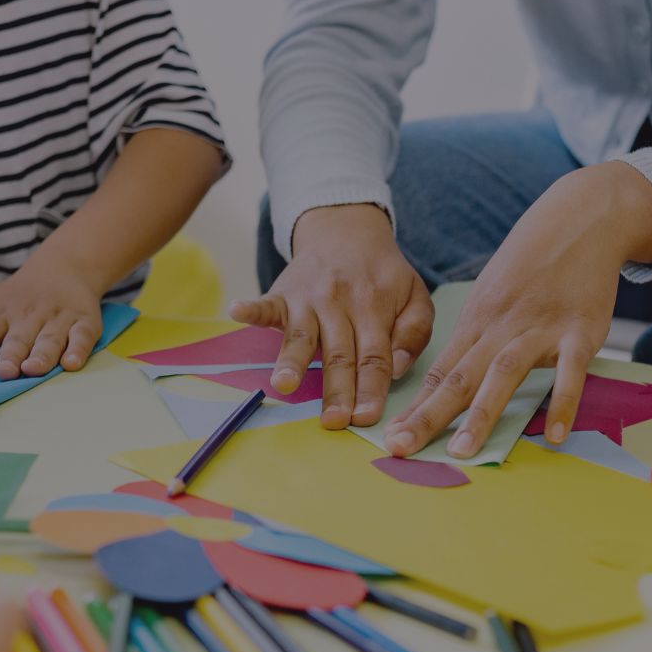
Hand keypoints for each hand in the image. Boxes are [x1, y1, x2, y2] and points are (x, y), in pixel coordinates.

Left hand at [0, 249, 107, 379]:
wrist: (64, 267)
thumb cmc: (19, 295)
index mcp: (2, 314)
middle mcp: (29, 317)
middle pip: (18, 338)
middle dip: (10, 355)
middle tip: (3, 372)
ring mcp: (58, 319)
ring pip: (49, 339)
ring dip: (42, 355)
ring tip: (32, 369)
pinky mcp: (84, 322)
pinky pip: (82, 337)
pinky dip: (78, 350)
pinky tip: (71, 363)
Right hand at [230, 204, 433, 428]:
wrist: (347, 230)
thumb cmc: (382, 274)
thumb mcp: (415, 296)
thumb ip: (414, 332)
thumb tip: (397, 368)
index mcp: (375, 310)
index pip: (374, 357)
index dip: (370, 389)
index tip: (366, 417)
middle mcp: (341, 305)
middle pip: (339, 355)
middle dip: (336, 390)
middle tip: (333, 420)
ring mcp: (309, 300)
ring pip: (301, 337)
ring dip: (292, 360)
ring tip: (284, 384)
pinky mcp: (283, 293)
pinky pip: (266, 303)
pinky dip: (250, 309)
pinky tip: (236, 312)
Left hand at [384, 163, 651, 458]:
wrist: (582, 218)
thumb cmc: (534, 261)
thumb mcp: (493, 292)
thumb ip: (476, 336)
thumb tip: (449, 377)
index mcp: (477, 320)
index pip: (439, 371)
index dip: (414, 406)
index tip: (390, 437)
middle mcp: (501, 326)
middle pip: (458, 377)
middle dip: (427, 416)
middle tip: (400, 447)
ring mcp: (540, 328)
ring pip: (503, 374)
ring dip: (481, 414)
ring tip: (463, 451)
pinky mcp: (580, 331)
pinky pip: (570, 372)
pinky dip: (563, 403)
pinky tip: (557, 435)